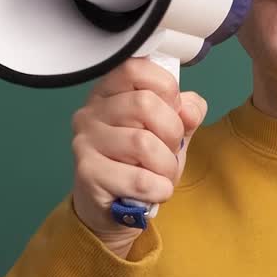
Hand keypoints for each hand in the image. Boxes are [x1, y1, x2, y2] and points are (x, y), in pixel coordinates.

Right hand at [71, 57, 207, 255]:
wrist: (114, 209)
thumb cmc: (140, 164)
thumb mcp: (169, 133)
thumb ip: (185, 114)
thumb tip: (190, 109)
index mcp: (110, 92)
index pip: (136, 67)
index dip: (167, 90)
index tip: (172, 112)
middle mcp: (91, 111)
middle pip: (145, 104)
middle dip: (172, 133)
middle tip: (169, 151)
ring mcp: (85, 141)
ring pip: (143, 143)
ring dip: (166, 166)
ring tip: (161, 175)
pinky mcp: (87, 172)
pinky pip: (139, 178)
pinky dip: (159, 189)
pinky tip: (154, 191)